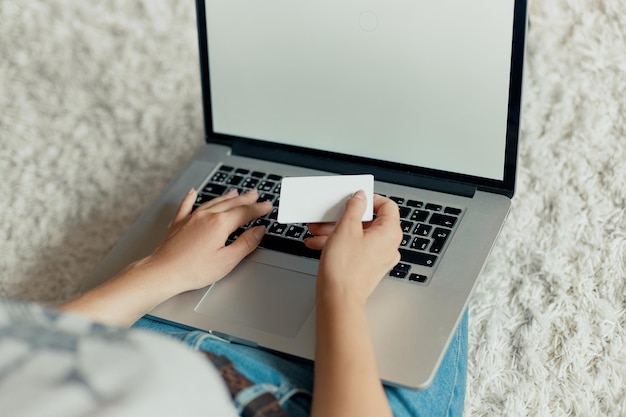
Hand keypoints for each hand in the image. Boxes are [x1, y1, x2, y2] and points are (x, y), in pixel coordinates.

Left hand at [143, 188, 271, 293]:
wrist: (163, 272)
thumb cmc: (193, 270)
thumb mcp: (227, 260)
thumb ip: (246, 243)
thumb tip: (259, 231)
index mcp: (220, 224)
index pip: (245, 212)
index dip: (258, 209)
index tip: (268, 206)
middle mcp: (206, 216)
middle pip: (231, 203)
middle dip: (245, 198)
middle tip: (255, 194)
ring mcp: (191, 218)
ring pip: (213, 202)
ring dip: (226, 197)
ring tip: (235, 192)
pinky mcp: (179, 224)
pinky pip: (187, 205)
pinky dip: (191, 197)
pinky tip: (192, 192)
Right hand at [305, 192, 401, 305]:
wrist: (338, 299)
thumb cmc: (345, 269)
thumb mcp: (346, 228)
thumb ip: (354, 207)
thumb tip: (360, 197)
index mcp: (390, 233)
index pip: (387, 206)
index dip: (369, 199)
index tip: (354, 199)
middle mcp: (388, 246)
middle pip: (368, 221)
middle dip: (343, 217)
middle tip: (328, 216)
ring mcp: (378, 258)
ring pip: (358, 235)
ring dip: (336, 230)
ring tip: (317, 230)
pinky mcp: (367, 267)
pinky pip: (354, 249)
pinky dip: (338, 244)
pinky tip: (318, 243)